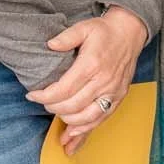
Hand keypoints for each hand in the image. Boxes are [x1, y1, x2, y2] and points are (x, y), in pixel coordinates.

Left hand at [28, 7, 148, 153]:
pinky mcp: (118, 98)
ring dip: (68, 122)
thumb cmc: (105, 31)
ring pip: (87, 118)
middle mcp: (103, 81)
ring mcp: (113, 92)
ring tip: (56, 116)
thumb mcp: (83, 27)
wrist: (130, 33)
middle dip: (52, 108)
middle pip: (72, 106)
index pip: (63, 89)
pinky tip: (72, 136)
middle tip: (43, 103)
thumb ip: (66, 37)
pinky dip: (86, 130)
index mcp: (92, 64)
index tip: (32, 95)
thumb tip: (50, 45)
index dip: (45, 96)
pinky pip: (101, 119)